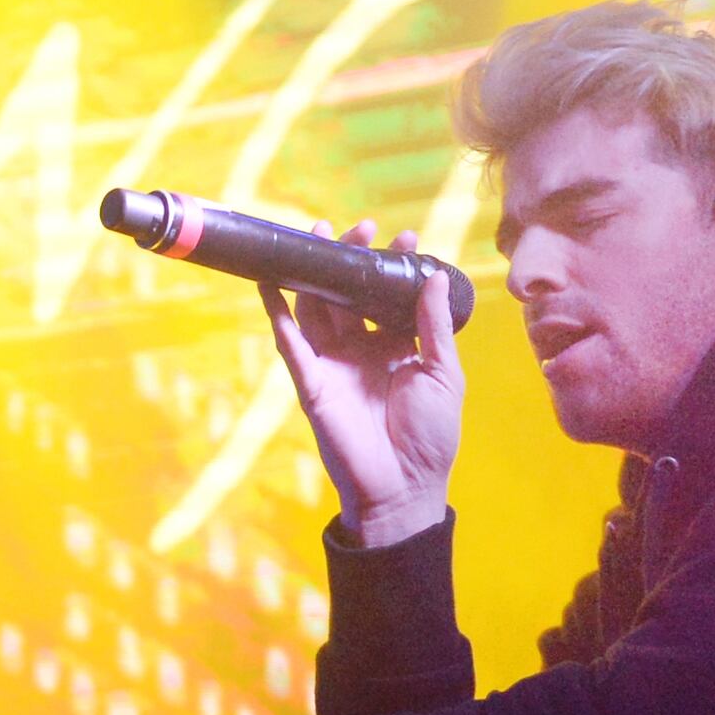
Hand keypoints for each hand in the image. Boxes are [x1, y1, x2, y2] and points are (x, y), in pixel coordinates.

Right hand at [265, 218, 462, 548]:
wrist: (404, 486)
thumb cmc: (432, 436)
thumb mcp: (445, 373)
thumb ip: (434, 326)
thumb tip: (435, 277)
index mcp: (396, 348)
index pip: (390, 297)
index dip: (394, 267)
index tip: (408, 237)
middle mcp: (361, 351)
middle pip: (349, 295)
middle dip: (352, 259)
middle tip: (361, 227)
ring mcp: (333, 364)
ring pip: (317, 309)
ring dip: (315, 273)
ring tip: (320, 234)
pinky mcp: (310, 381)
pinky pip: (289, 341)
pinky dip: (276, 311)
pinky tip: (269, 279)